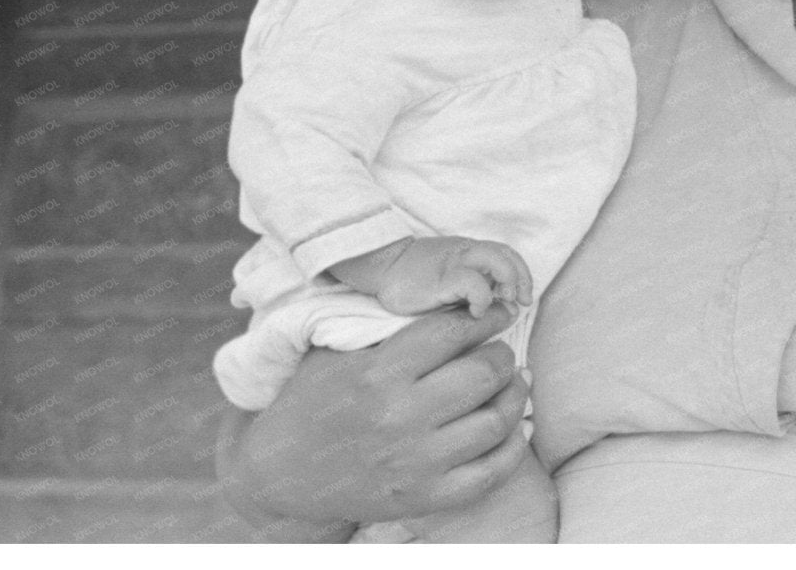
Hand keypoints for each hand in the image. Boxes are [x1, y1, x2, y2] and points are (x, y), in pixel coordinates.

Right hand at [217, 303, 530, 535]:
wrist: (281, 470)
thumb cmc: (312, 399)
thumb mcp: (336, 350)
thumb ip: (386, 326)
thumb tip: (450, 298)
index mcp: (379, 372)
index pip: (452, 332)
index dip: (485, 317)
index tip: (498, 311)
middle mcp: (401, 416)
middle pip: (483, 374)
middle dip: (502, 355)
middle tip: (501, 350)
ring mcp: (415, 461)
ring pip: (495, 421)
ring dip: (514, 396)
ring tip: (513, 383)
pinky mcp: (424, 497)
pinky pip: (490, 472)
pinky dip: (512, 447)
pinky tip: (511, 428)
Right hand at [340, 235, 534, 317]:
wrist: (382, 268)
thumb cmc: (416, 282)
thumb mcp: (451, 282)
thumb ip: (475, 289)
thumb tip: (507, 311)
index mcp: (469, 253)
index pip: (507, 253)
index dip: (522, 273)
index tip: (525, 299)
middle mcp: (465, 254)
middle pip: (506, 253)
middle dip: (521, 278)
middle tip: (520, 302)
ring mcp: (454, 263)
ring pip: (495, 258)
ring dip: (508, 281)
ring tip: (503, 302)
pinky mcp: (441, 278)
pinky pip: (471, 281)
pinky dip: (482, 297)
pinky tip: (477, 312)